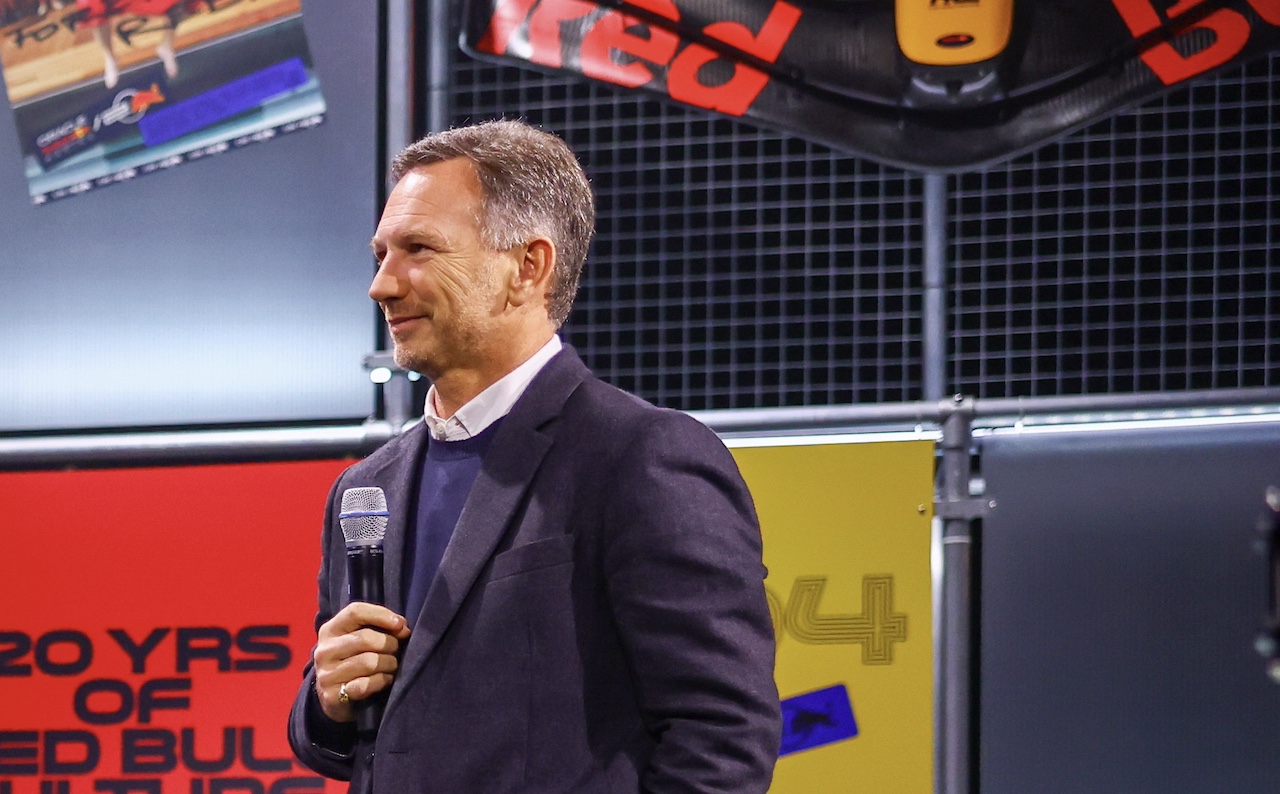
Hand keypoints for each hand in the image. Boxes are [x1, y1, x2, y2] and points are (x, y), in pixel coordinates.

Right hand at [313, 602, 411, 722]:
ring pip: (369, 662)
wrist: (332, 698)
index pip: (355, 611)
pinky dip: (382, 681)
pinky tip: (385, 680)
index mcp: (330, 630)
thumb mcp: (359, 639)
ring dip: (389, 664)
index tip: (401, 625)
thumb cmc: (352, 661)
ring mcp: (326, 674)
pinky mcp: (332, 696)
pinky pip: (366, 684)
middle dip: (390, 644)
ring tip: (391, 666)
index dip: (381, 615)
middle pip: (366, 638)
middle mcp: (324, 650)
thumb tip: (403, 627)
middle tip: (396, 651)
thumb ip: (378, 627)